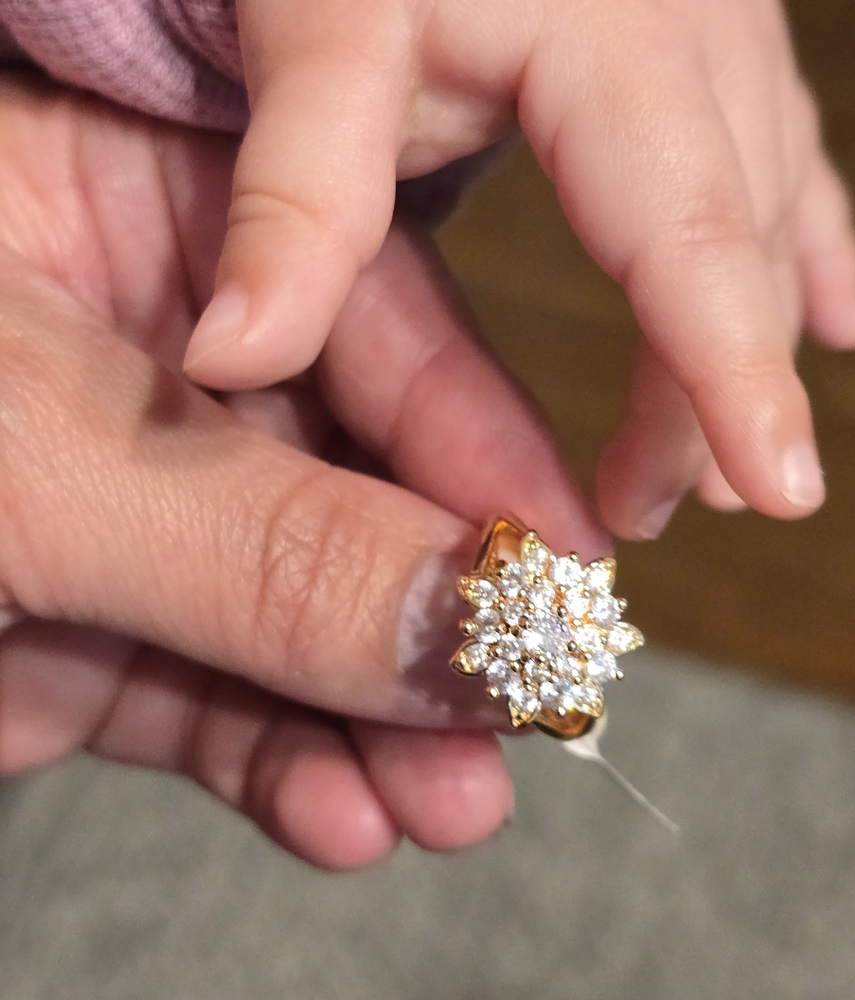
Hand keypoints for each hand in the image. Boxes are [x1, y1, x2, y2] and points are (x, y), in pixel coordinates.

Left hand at [0, 74, 605, 867]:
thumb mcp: (34, 464)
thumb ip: (271, 545)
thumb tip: (481, 620)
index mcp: (150, 220)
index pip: (385, 330)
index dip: (489, 462)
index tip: (572, 579)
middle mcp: (156, 355)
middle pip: (356, 485)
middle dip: (439, 616)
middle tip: (533, 705)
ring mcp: (125, 499)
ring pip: (292, 612)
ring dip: (373, 721)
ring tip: (454, 802)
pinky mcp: (86, 626)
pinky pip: (211, 694)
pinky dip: (277, 764)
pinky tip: (345, 813)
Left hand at [182, 0, 854, 534]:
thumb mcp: (317, 35)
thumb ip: (296, 196)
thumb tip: (232, 356)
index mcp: (608, 42)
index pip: (686, 239)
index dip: (734, 377)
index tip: (776, 491)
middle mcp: (691, 35)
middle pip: (732, 250)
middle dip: (714, 395)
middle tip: (661, 508)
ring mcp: (712, 33)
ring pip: (767, 216)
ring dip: (755, 345)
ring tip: (743, 462)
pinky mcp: (703, 42)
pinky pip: (787, 154)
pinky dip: (810, 248)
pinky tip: (845, 314)